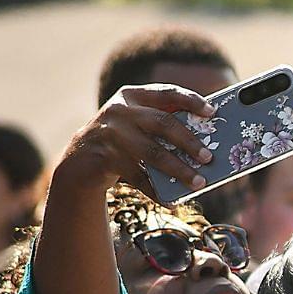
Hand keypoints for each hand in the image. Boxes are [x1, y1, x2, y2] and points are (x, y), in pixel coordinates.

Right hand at [55, 84, 215, 196]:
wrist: (80, 158)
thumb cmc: (122, 138)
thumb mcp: (137, 122)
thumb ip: (163, 123)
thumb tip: (206, 142)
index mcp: (132, 95)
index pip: (166, 92)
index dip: (191, 101)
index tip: (212, 111)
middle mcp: (119, 111)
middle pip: (162, 123)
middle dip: (189, 141)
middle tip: (209, 157)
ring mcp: (110, 134)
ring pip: (152, 153)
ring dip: (179, 170)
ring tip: (199, 182)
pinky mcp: (103, 159)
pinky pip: (137, 177)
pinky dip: (157, 191)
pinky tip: (172, 201)